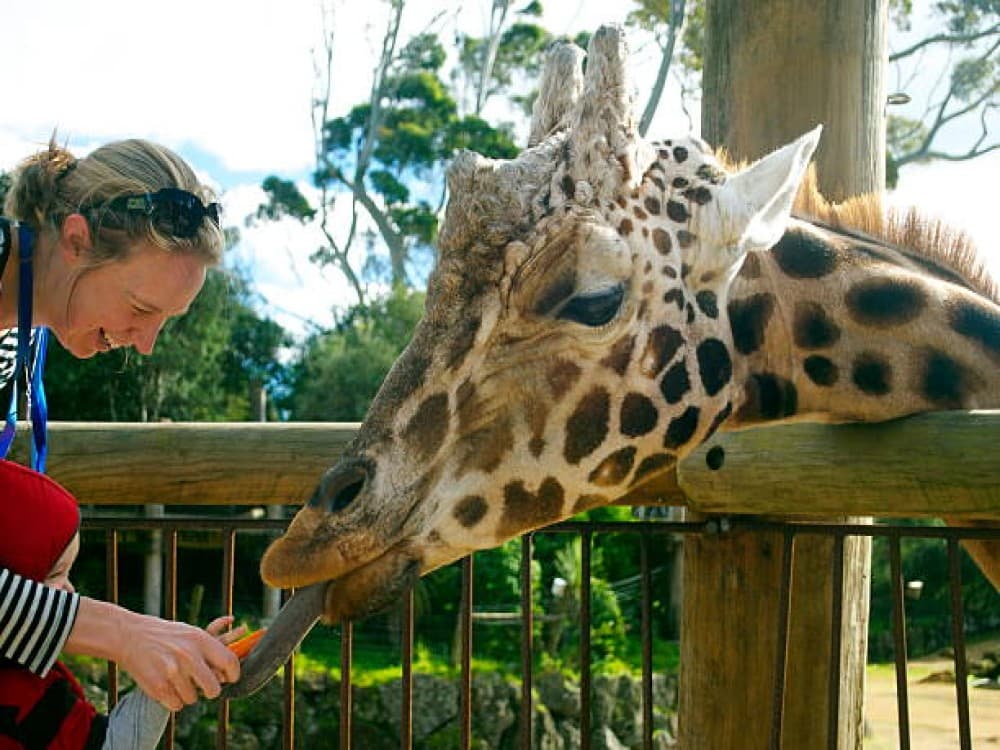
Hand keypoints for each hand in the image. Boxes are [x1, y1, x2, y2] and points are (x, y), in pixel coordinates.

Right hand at [112, 609, 241, 710]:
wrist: (131, 636)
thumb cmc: (167, 636)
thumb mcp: (192, 633)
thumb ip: (212, 648)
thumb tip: (228, 671)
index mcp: (200, 640)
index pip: (229, 662)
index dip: (233, 674)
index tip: (231, 679)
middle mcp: (189, 656)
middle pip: (213, 689)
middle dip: (212, 691)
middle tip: (207, 689)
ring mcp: (173, 672)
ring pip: (193, 699)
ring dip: (188, 695)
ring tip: (180, 682)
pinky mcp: (158, 686)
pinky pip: (177, 705)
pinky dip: (174, 700)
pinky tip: (169, 688)